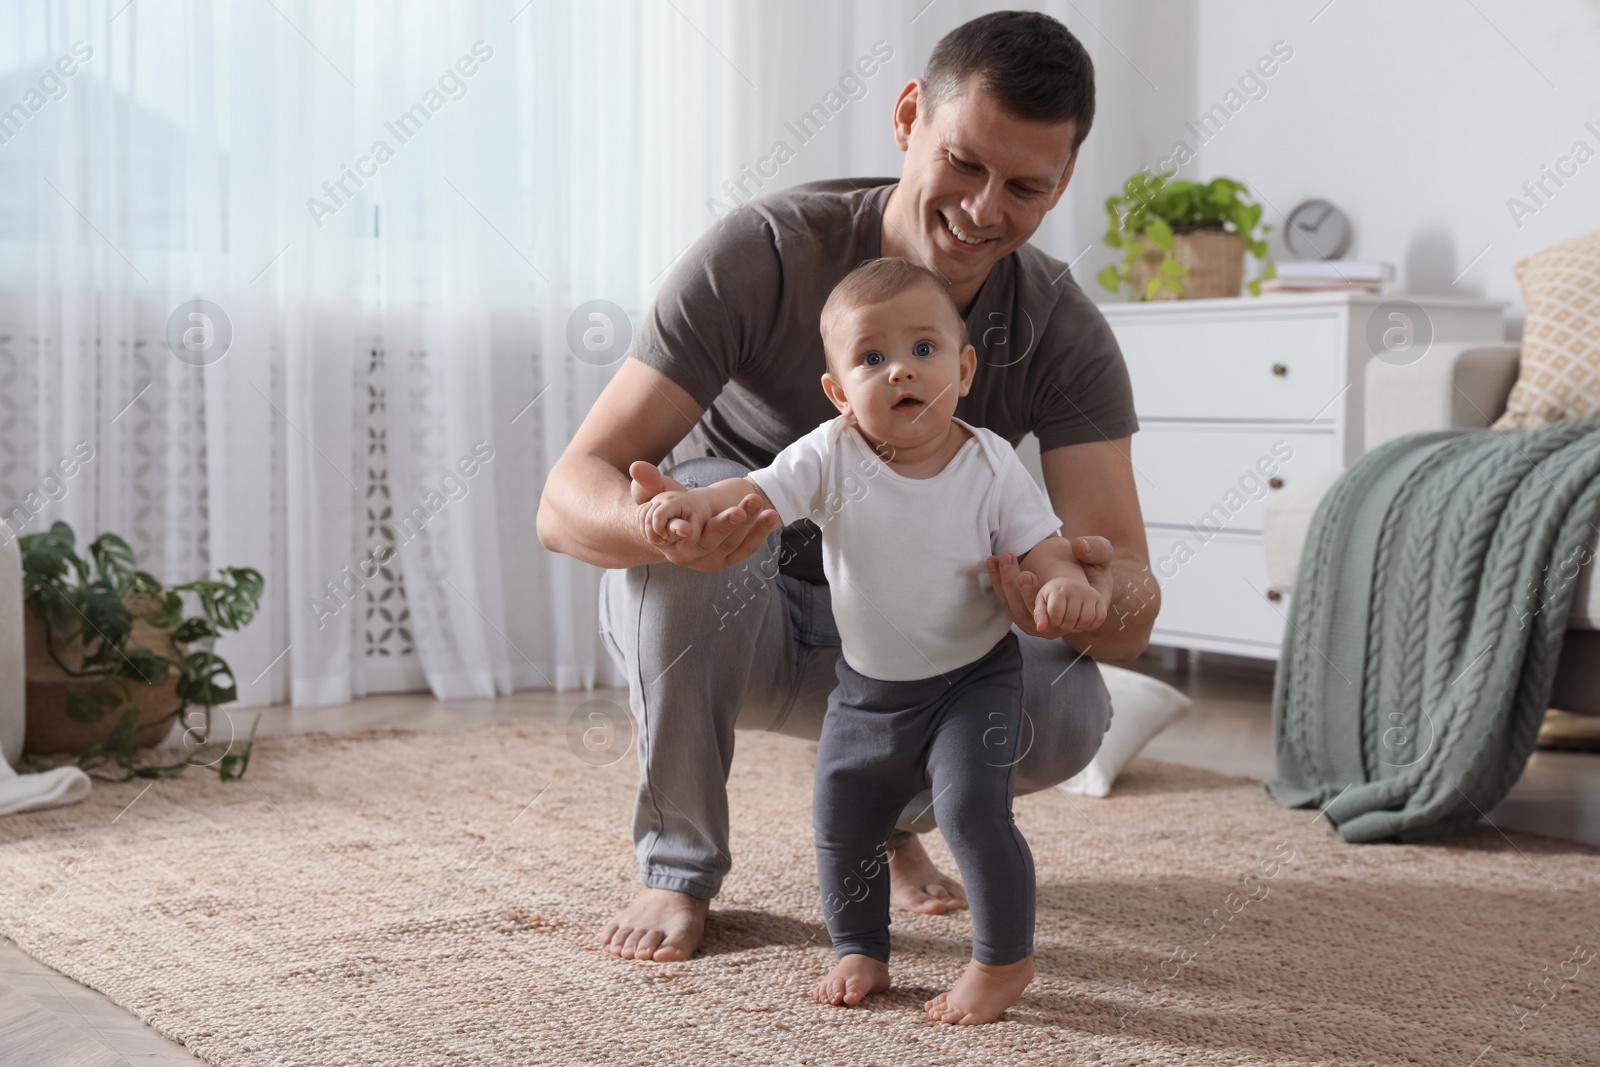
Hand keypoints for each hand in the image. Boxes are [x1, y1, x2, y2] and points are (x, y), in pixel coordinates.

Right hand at [629, 460, 782, 572]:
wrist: (670, 534)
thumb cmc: (661, 510)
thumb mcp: (653, 496)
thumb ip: (648, 483)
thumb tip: (637, 466)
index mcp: (673, 543)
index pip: (689, 536)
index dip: (704, 526)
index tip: (728, 514)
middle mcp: (692, 557)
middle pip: (716, 541)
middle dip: (734, 521)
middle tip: (752, 501)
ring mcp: (710, 561)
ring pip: (734, 545)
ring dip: (753, 526)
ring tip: (768, 508)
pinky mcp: (726, 559)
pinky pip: (745, 549)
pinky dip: (760, 534)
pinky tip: (773, 517)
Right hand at [641, 489, 706, 545]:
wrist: (697, 503)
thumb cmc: (699, 515)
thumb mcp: (699, 525)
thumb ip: (692, 536)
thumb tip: (680, 547)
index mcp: (673, 501)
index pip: (657, 516)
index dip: (659, 530)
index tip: (668, 538)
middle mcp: (661, 497)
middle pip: (646, 517)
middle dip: (652, 533)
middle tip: (663, 542)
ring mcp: (654, 499)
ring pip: (641, 516)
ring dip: (647, 531)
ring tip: (660, 538)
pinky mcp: (650, 502)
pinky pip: (640, 515)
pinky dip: (644, 526)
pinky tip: (655, 533)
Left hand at [987, 536, 1116, 639]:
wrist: (1089, 587)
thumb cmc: (1096, 570)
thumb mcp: (1103, 557)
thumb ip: (1096, 549)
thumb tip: (1078, 546)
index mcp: (1080, 614)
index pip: (1056, 613)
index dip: (1038, 597)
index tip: (1026, 575)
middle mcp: (1060, 626)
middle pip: (1029, 612)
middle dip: (1014, 586)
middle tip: (1007, 557)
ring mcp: (1042, 626)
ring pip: (1016, 610)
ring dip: (1002, 583)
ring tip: (997, 557)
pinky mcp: (1027, 617)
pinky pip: (1008, 605)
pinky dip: (998, 583)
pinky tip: (991, 560)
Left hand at [1031, 576, 1106, 633]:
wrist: (1069, 587)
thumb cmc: (1052, 598)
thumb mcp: (1041, 603)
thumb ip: (1039, 615)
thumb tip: (1040, 629)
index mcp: (1058, 588)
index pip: (1056, 612)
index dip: (1053, 621)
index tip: (1052, 618)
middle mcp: (1076, 588)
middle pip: (1071, 618)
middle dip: (1065, 626)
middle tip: (1062, 623)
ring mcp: (1090, 593)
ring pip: (1086, 619)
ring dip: (1078, 627)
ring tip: (1071, 623)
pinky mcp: (1100, 599)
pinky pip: (1100, 618)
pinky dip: (1091, 625)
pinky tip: (1082, 622)